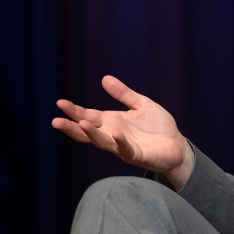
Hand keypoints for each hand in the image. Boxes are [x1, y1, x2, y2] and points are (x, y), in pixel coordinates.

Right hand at [52, 76, 194, 186]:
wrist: (177, 144)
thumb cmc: (158, 126)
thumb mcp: (141, 105)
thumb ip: (124, 94)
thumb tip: (105, 78)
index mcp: (111, 122)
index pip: (88, 115)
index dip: (75, 111)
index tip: (60, 103)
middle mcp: (113, 134)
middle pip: (88, 132)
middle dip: (73, 126)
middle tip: (56, 120)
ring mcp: (123, 146)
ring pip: (103, 142)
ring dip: (92, 134)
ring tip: (82, 124)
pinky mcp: (137, 155)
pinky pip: (127, 150)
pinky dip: (121, 143)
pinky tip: (117, 135)